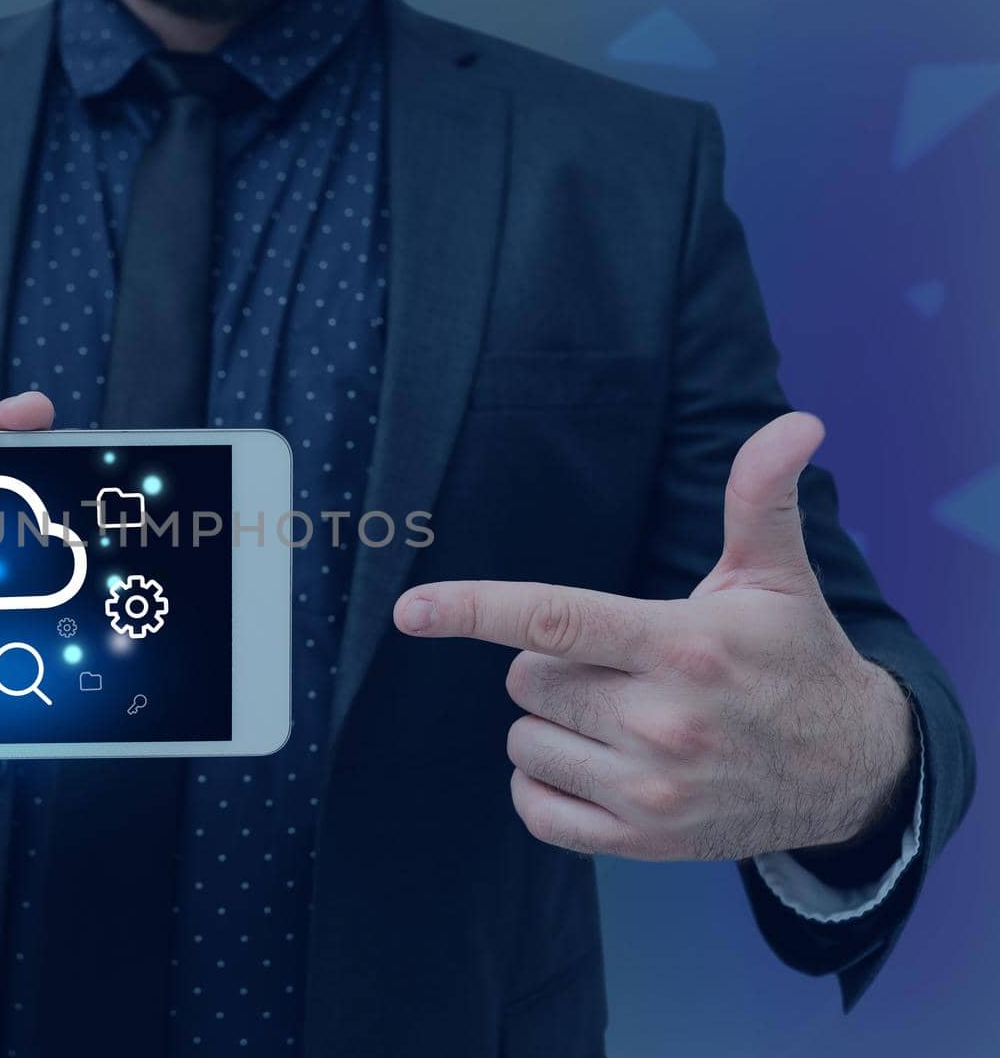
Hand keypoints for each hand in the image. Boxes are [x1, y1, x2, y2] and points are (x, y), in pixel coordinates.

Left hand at [394, 413, 914, 860]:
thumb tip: (796, 421)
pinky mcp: (643, 842)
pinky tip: (593, 765)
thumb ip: (761, 497)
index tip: (410, 608)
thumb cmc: (794, 659)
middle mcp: (663, 720)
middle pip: (526, 678)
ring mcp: (651, 788)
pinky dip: (544, 785)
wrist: (853, 774)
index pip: (555, 617)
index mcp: (683, 643)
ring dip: (550, 725)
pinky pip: (535, 809)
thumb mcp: (778, 576)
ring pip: (523, 741)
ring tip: (616, 717)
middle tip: (615, 666)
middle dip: (550, 665)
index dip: (473, 608)